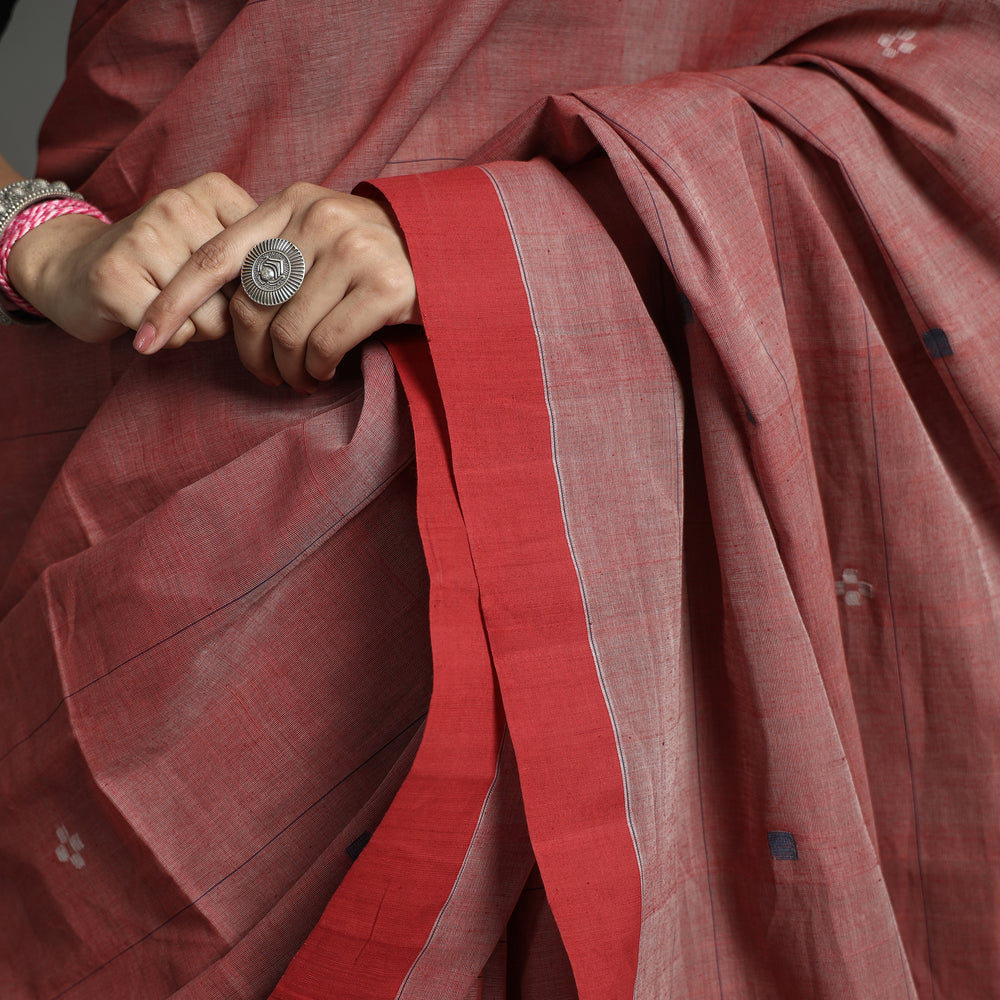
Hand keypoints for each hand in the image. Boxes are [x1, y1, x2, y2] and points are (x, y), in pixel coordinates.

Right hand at [7, 172, 256, 343]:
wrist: (73, 265)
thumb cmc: (162, 264)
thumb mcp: (216, 244)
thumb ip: (259, 257)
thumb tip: (291, 294)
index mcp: (214, 191)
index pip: (269, 264)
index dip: (253, 289)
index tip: (226, 280)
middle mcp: (178, 204)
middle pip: (242, 293)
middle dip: (227, 312)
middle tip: (192, 297)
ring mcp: (143, 236)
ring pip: (212, 318)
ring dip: (197, 328)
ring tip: (168, 304)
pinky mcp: (114, 276)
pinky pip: (177, 332)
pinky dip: (169, 339)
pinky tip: (147, 318)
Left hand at [138, 183, 419, 392]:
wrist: (453, 254)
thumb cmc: (375, 259)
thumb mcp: (321, 238)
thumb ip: (276, 253)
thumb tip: (220, 307)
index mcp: (291, 204)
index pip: (215, 256)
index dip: (175, 302)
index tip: (146, 342)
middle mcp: (318, 219)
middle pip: (251, 305)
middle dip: (250, 356)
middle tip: (267, 378)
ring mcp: (354, 250)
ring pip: (287, 332)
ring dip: (287, 370)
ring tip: (300, 379)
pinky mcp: (385, 286)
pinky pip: (325, 344)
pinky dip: (317, 369)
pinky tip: (325, 371)